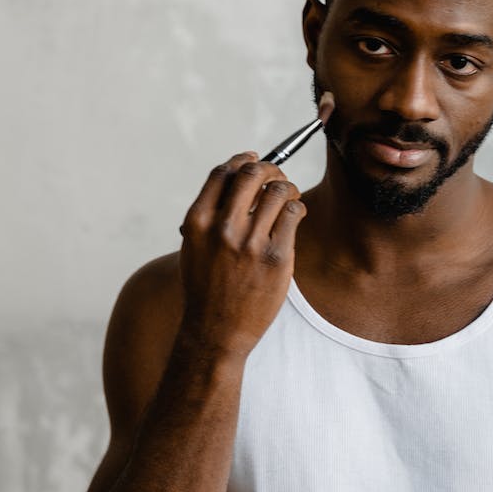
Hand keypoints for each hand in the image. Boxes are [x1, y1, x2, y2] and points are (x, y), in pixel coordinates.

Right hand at [178, 154, 305, 359]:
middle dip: (270, 169)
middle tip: (277, 178)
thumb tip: (237, 180)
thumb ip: (210, 215)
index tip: (255, 160)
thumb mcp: (194, 247)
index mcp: (197, 221)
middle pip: (252, 174)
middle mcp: (222, 227)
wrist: (216, 331)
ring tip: (290, 198)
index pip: (222, 173)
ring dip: (288, 188)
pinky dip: (298, 208)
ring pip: (278, 190)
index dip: (242, 160)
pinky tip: (295, 215)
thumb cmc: (207, 288)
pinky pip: (294, 213)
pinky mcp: (276, 256)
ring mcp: (250, 242)